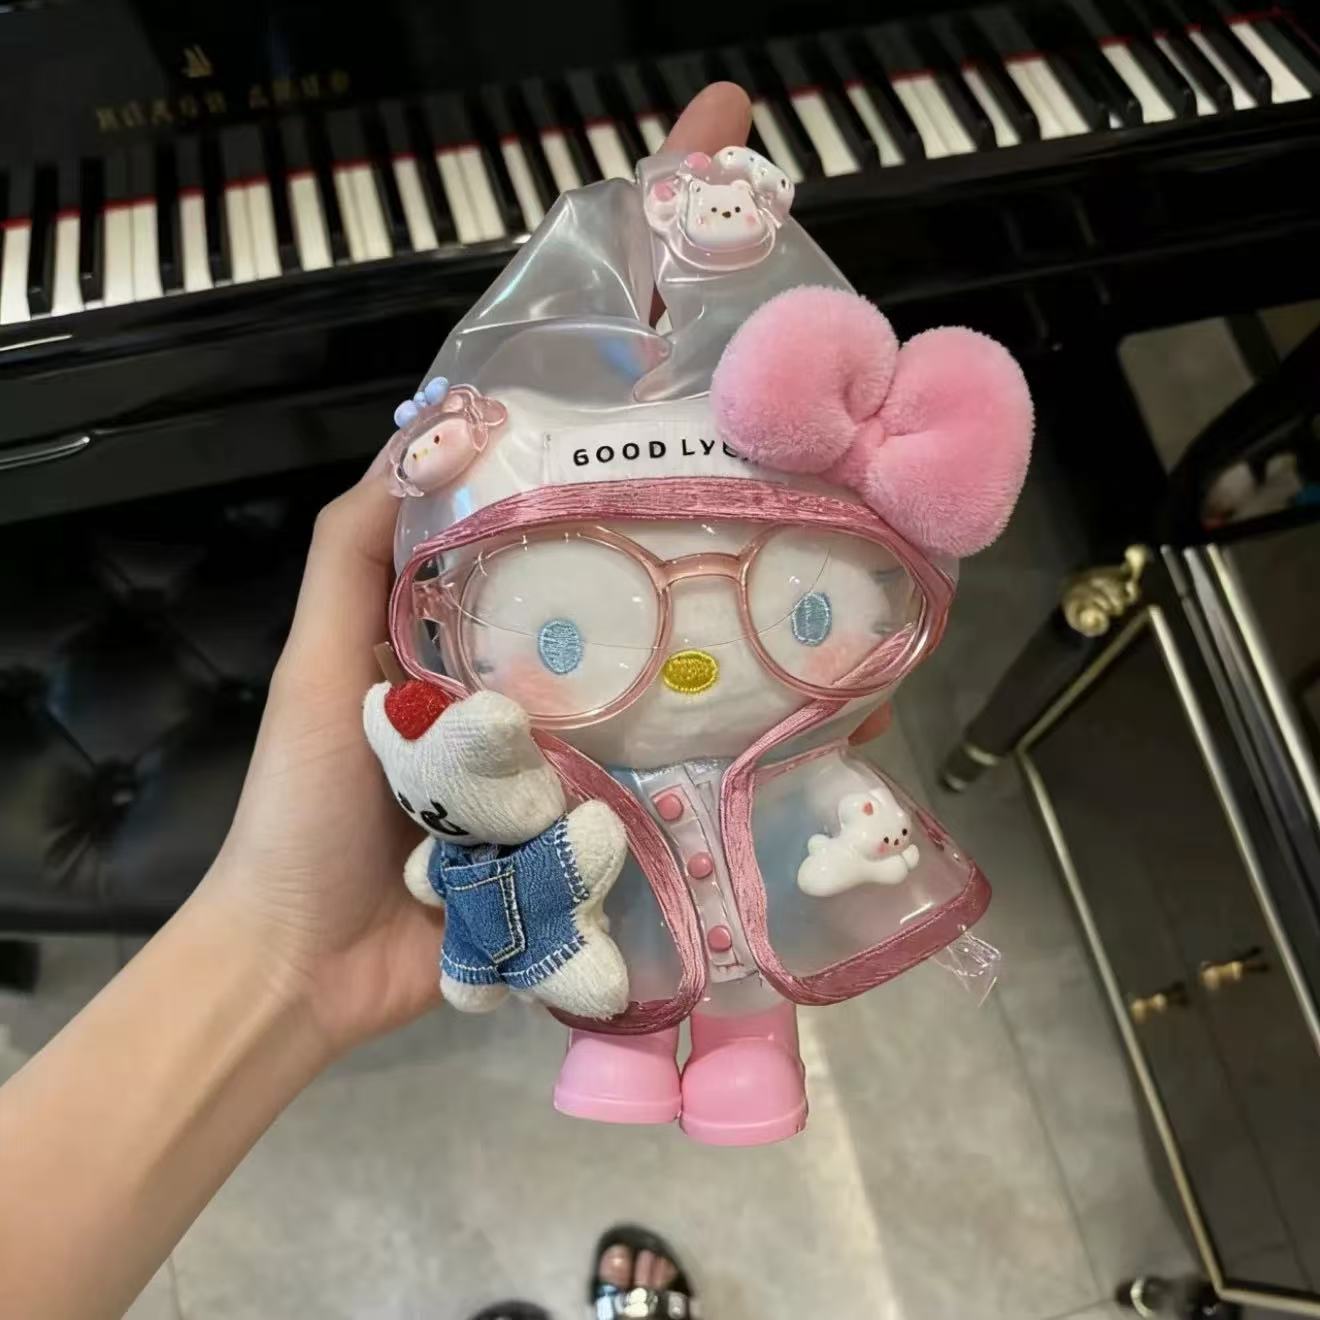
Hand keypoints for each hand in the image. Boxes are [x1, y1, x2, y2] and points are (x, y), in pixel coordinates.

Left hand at [198, 83, 752, 1058]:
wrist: (314, 962)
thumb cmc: (313, 798)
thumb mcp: (326, 649)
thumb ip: (362, 546)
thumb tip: (430, 428)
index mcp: (503, 621)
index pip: (581, 519)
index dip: (643, 446)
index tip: (715, 364)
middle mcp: (564, 676)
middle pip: (661, 600)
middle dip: (743, 549)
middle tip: (827, 486)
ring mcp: (600, 756)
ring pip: (699, 696)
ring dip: (770, 661)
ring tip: (853, 606)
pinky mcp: (620, 836)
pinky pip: (694, 795)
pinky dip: (755, 770)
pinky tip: (827, 735)